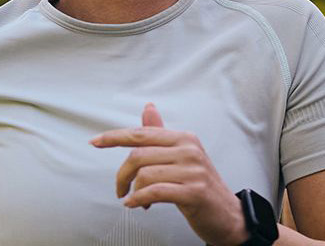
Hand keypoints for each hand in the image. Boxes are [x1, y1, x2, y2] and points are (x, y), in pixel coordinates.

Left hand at [91, 103, 247, 244]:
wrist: (228, 216)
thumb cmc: (200, 187)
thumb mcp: (182, 157)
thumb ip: (161, 134)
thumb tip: (147, 107)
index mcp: (184, 138)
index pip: (142, 133)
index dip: (114, 137)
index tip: (95, 142)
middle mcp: (189, 150)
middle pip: (138, 156)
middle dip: (122, 175)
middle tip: (120, 189)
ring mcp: (193, 171)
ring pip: (145, 175)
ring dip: (132, 191)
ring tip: (136, 200)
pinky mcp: (194, 192)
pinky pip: (155, 192)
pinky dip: (139, 199)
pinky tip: (136, 205)